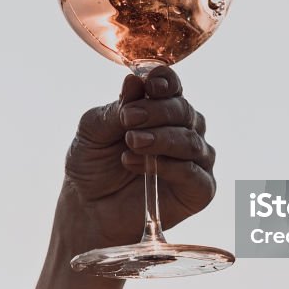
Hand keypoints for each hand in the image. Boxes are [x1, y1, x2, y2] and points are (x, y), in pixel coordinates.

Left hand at [63, 66, 215, 248]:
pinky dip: (169, 167)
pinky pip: (193, 173)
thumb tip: (134, 81)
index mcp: (160, 107)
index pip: (171, 85)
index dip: (164, 82)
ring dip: (160, 139)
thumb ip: (116, 109)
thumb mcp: (93, 130)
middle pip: (183, 110)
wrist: (89, 207)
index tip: (149, 85)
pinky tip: (139, 165)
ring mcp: (195, 159)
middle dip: (155, 112)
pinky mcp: (199, 189)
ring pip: (190, 140)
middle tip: (129, 120)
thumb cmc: (93, 164)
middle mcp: (183, 129)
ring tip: (131, 144)